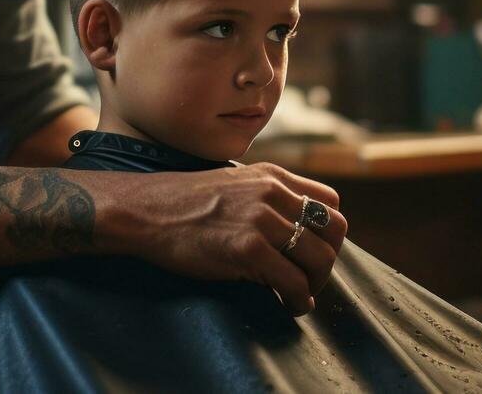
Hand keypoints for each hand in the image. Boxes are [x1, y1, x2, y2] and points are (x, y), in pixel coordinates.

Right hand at [117, 162, 347, 315]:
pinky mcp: (249, 249)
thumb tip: (292, 226)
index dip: (329, 232)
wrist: (146, 211)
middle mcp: (273, 194)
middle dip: (329, 259)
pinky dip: (299, 300)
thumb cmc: (183, 203)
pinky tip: (289, 305)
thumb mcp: (234, 182)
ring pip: (320, 259)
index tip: (315, 250)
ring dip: (316, 284)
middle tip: (311, 278)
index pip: (330, 202)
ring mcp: (263, 221)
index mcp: (272, 176)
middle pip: (335, 230)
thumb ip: (265, 195)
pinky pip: (294, 282)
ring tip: (301, 296)